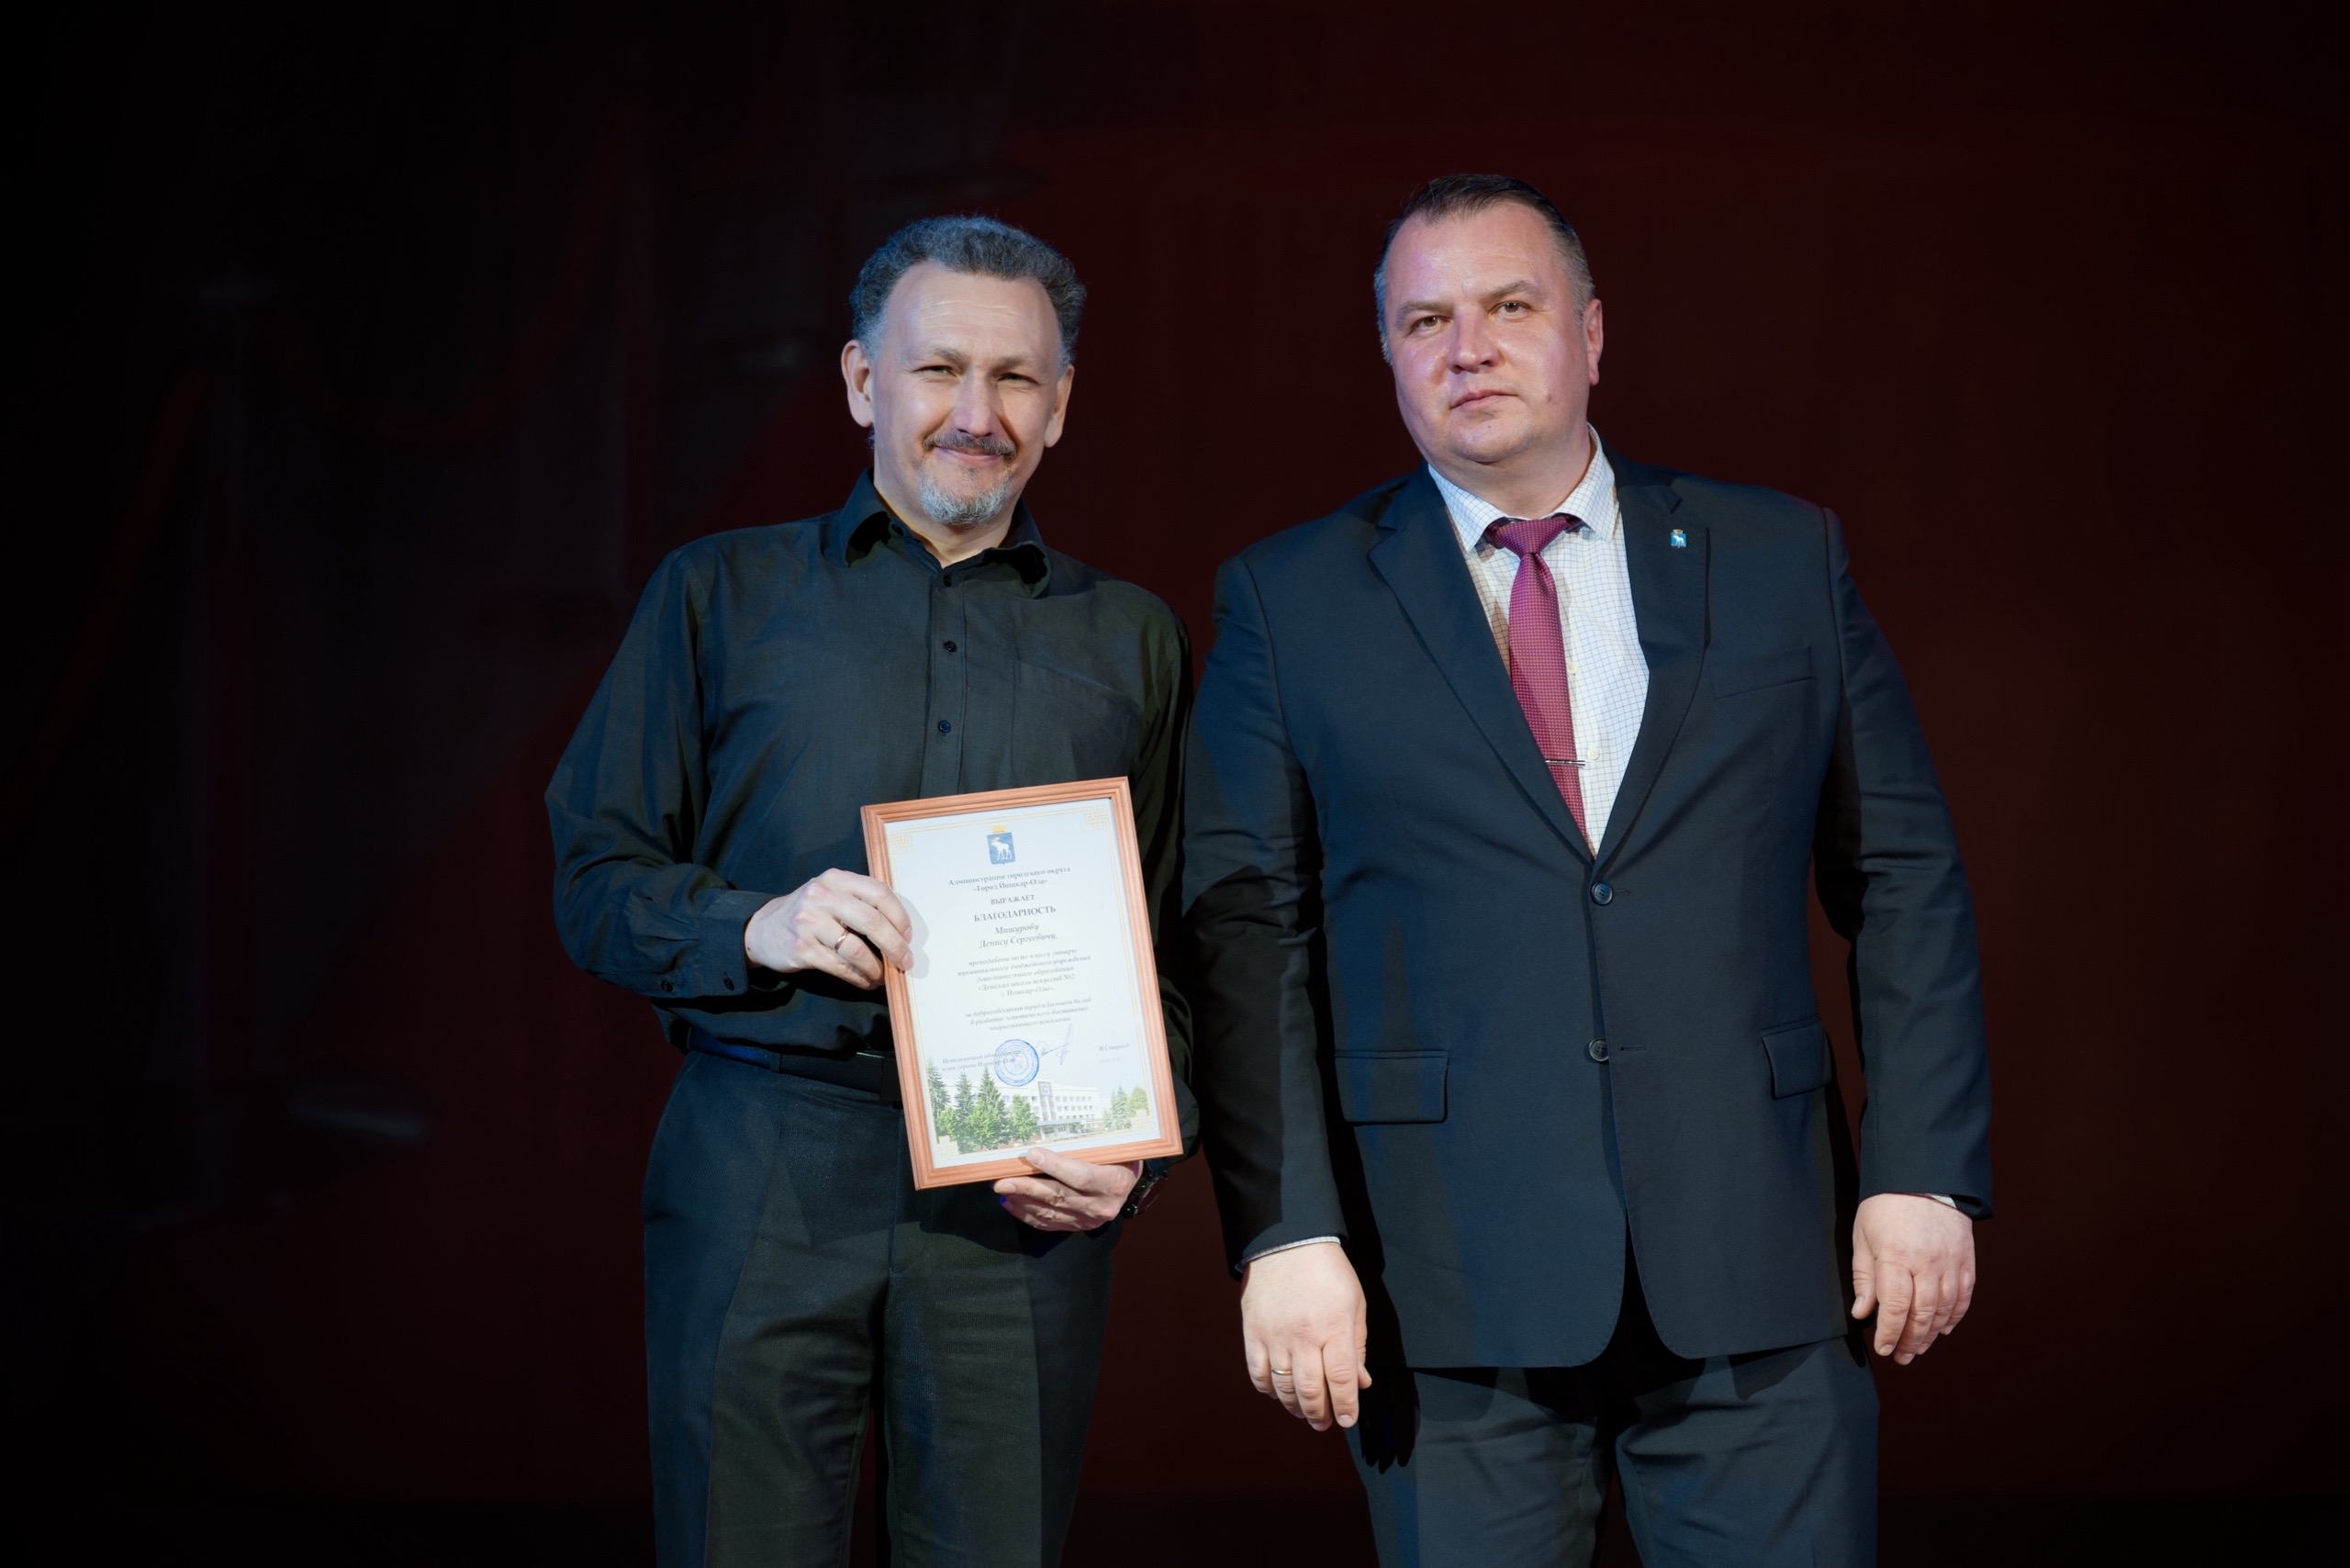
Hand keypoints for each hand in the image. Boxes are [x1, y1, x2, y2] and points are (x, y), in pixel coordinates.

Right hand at [743, 869, 912, 989]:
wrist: (763, 929)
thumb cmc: (809, 913)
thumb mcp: (830, 893)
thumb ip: (859, 901)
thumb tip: (900, 930)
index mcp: (836, 879)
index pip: (879, 893)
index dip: (899, 917)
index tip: (908, 936)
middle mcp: (822, 896)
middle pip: (872, 922)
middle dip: (895, 946)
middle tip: (905, 962)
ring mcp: (810, 923)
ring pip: (856, 949)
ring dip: (875, 968)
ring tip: (883, 977)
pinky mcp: (802, 948)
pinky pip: (840, 967)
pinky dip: (858, 977)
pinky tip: (865, 981)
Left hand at [993, 1148, 1138, 1231]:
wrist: (1131, 1185)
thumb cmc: (1119, 1158)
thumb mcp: (1113, 1148)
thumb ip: (1088, 1146)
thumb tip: (1051, 1131)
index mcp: (1113, 1182)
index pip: (1080, 1176)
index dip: (1055, 1166)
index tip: (1031, 1155)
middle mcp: (1102, 1205)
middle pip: (1059, 1196)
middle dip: (1027, 1187)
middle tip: (1002, 1180)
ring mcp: (1089, 1220)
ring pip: (1050, 1211)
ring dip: (1022, 1200)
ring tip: (1001, 1188)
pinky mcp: (1078, 1227)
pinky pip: (1049, 1223)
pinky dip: (1027, 1214)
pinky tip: (1010, 1203)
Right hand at [1240, 1241, 1370, 1431]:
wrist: (1286, 1242)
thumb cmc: (1327, 1271)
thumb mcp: (1354, 1304)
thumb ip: (1357, 1345)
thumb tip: (1360, 1383)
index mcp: (1334, 1327)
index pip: (1341, 1380)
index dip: (1346, 1406)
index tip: (1348, 1420)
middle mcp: (1304, 1336)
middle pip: (1311, 1391)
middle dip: (1320, 1414)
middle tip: (1325, 1423)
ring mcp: (1275, 1335)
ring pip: (1283, 1387)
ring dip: (1295, 1406)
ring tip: (1304, 1412)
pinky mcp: (1253, 1332)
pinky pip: (1258, 1373)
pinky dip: (1268, 1390)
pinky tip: (1278, 1393)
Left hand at [1851, 1193, 1977, 1363]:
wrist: (1924, 1178)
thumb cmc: (1886, 1206)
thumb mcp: (1862, 1236)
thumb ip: (1864, 1276)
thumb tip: (1863, 1312)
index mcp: (1897, 1256)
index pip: (1896, 1307)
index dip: (1889, 1333)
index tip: (1883, 1348)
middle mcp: (1928, 1264)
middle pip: (1922, 1315)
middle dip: (1910, 1341)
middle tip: (1900, 1357)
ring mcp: (1951, 1263)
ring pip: (1944, 1310)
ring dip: (1931, 1334)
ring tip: (1917, 1349)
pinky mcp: (1966, 1261)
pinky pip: (1963, 1297)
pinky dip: (1954, 1317)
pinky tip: (1943, 1329)